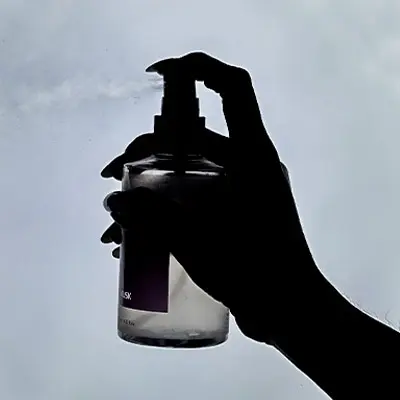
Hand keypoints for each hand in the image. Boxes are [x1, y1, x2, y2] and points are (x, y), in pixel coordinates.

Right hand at [101, 52, 323, 344]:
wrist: (289, 309)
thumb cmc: (254, 270)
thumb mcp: (197, 239)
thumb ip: (151, 217)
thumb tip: (113, 199)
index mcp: (251, 155)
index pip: (231, 88)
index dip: (196, 69)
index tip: (156, 73)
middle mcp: (247, 164)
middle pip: (191, 137)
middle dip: (146, 152)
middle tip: (113, 176)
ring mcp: (241, 189)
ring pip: (188, 173)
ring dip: (152, 187)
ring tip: (118, 221)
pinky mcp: (234, 213)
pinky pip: (195, 198)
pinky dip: (168, 209)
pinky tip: (139, 238)